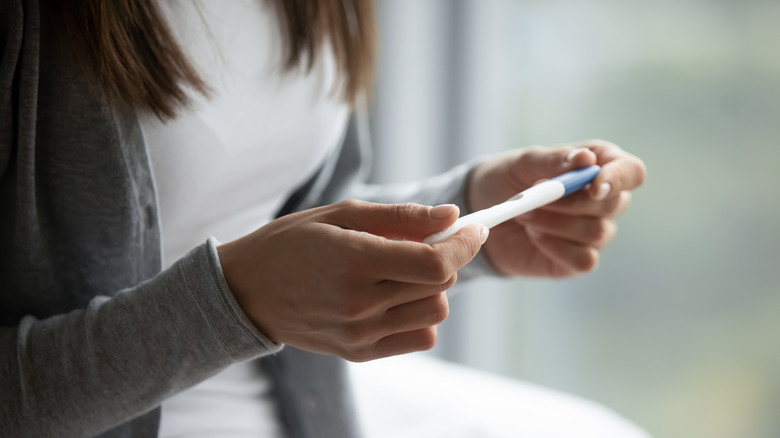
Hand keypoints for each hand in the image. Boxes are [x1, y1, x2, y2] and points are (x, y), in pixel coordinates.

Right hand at [217, 200, 486, 361]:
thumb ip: (400, 217)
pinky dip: (420, 315)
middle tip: (430, 239)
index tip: (474, 227)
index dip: (464, 243)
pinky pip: (418, 338)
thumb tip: (451, 215)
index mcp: (355, 261)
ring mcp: (359, 333)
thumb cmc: (291, 242)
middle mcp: (360, 304)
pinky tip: (398, 296)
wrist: (246, 290)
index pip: (435, 262)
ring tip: (405, 269)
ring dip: (434, 287)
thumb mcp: (341, 214)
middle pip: (440, 286)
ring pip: (435, 313)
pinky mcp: (358, 352)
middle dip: (448, 257)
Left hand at [467, 139, 645, 277]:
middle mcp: (603, 200)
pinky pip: (585, 260)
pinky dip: (555, 247)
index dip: (619, 178)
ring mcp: (594, 231)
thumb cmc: (508, 180)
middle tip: (533, 198)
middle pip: (613, 204)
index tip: (594, 185)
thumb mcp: (524, 162)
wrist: (481, 213)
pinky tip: (535, 236)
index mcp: (599, 165)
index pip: (631, 171)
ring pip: (597, 232)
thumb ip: (555, 160)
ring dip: (555, 223)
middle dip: (569, 202)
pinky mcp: (578, 259)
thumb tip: (586, 159)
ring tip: (525, 215)